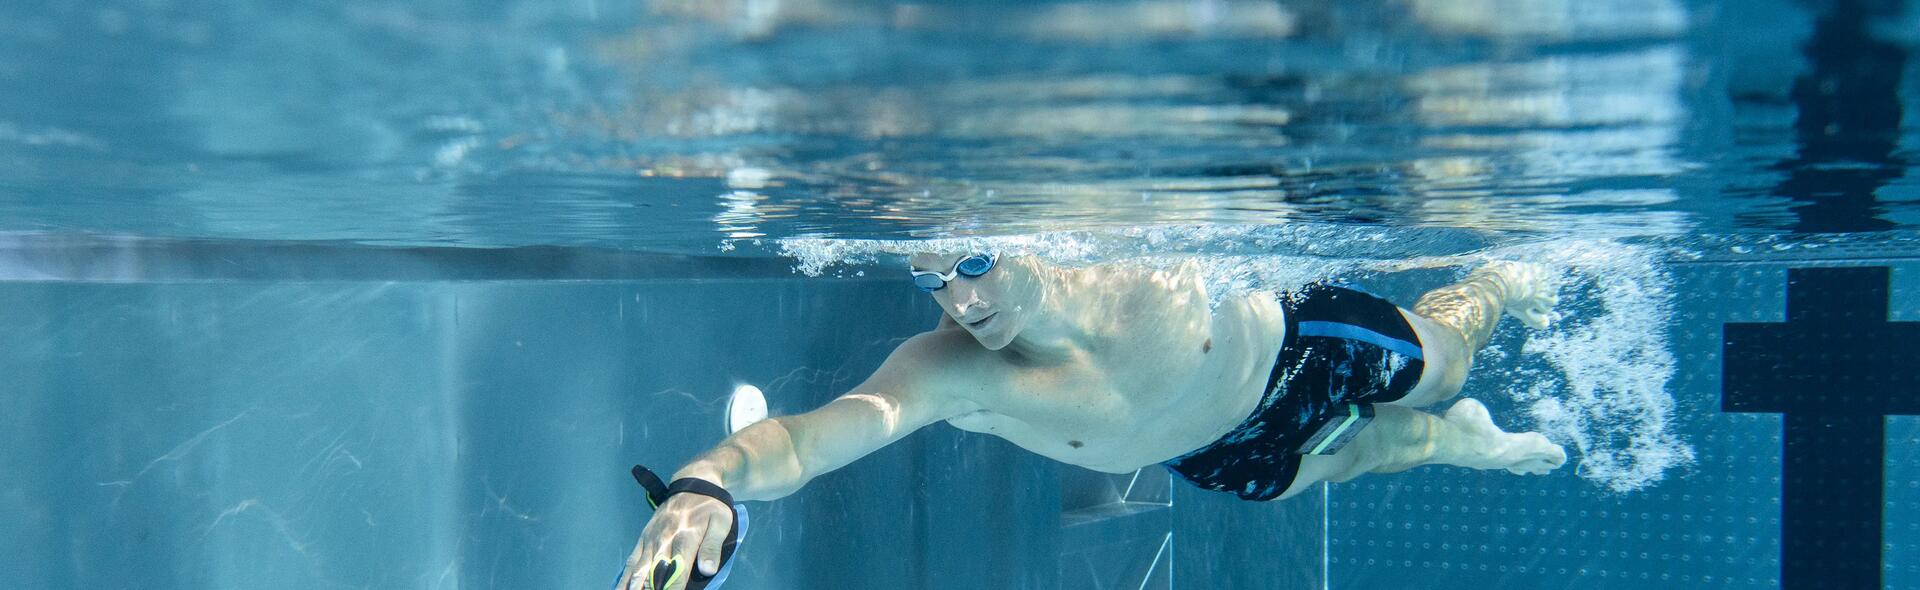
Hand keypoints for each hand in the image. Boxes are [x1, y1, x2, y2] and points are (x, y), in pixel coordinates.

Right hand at [618, 493, 733, 589]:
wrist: (694, 482)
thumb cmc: (711, 506)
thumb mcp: (721, 524)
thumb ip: (712, 548)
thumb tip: (708, 570)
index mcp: (684, 538)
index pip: (677, 570)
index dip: (673, 588)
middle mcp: (664, 540)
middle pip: (653, 572)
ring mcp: (651, 539)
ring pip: (639, 568)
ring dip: (633, 585)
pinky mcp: (644, 537)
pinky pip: (632, 560)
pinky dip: (625, 576)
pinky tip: (620, 588)